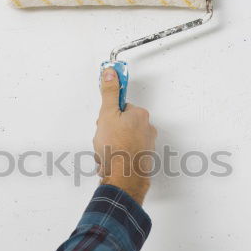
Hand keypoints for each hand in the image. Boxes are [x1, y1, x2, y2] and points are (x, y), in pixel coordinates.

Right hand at [93, 67, 157, 205]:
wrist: (123, 177)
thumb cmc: (117, 149)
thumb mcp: (107, 115)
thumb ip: (109, 93)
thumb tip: (111, 73)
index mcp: (140, 115)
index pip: (121, 107)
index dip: (109, 115)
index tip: (105, 119)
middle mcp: (147, 129)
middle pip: (121, 124)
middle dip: (108, 132)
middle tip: (103, 138)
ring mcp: (146, 145)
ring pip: (121, 140)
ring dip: (109, 146)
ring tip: (105, 153)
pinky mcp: (142, 159)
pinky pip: (124, 154)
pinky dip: (115, 157)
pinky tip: (109, 162)